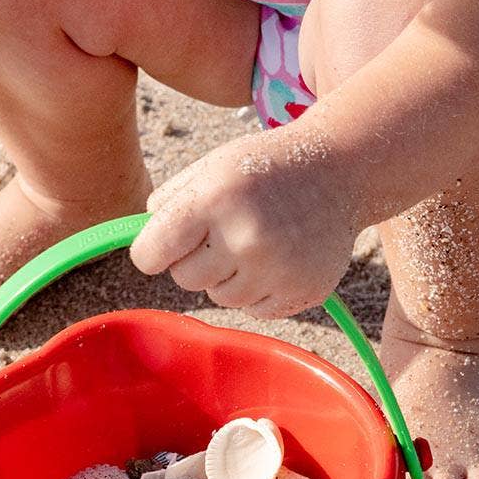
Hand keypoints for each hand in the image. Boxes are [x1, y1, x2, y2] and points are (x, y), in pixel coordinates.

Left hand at [129, 128, 358, 318]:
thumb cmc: (261, 169)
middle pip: (185, 280)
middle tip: (221, 235)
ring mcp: (279, 267)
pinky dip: (259, 290)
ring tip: (253, 243)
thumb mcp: (210, 168)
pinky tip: (277, 257)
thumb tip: (139, 243)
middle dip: (195, 261)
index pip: (149, 255)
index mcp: (213, 200)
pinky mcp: (303, 290)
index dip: (151, 252)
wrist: (339, 169)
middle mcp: (246, 236)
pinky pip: (255, 310)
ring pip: (220, 298)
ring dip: (228, 277)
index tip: (160, 247)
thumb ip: (168, 203)